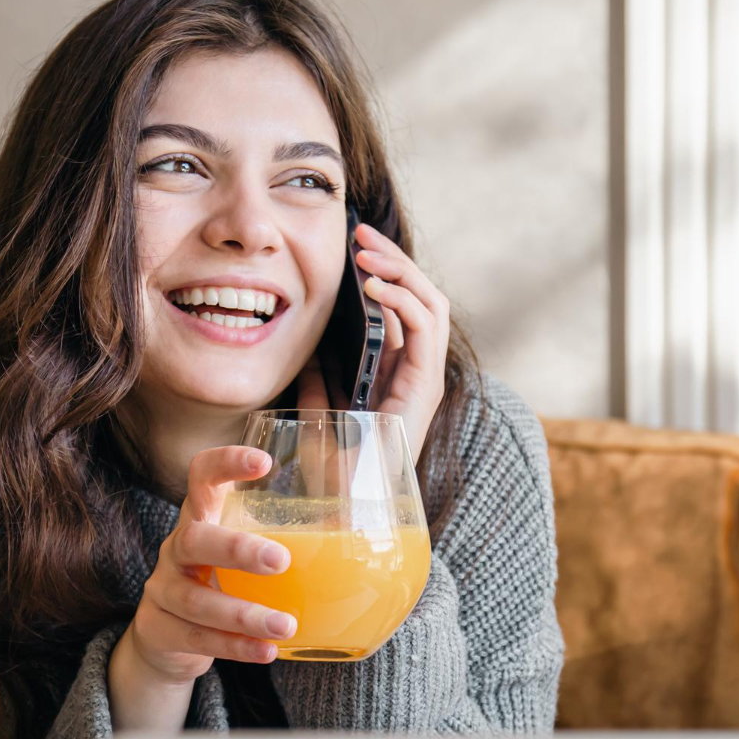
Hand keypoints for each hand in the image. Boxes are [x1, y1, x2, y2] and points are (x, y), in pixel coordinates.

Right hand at [115, 445, 296, 686]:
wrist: (168, 638)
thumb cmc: (222, 583)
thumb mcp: (243, 556)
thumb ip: (286, 542)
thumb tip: (363, 534)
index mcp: (201, 518)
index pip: (202, 476)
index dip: (226, 463)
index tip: (264, 462)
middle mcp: (176, 549)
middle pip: (192, 538)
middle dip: (236, 548)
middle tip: (280, 560)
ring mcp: (163, 590)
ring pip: (195, 600)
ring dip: (243, 613)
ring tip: (285, 625)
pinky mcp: (160, 629)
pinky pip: (196, 638)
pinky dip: (234, 646)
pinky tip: (265, 650)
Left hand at [297, 223, 449, 464]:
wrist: (346, 507)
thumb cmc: (333, 468)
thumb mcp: (316, 408)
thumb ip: (318, 377)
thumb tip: (308, 342)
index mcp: (397, 373)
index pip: (402, 307)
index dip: (383, 270)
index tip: (352, 244)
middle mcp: (417, 372)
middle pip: (420, 297)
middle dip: (393, 258)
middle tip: (360, 232)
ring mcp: (424, 378)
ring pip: (431, 303)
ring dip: (400, 269)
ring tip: (365, 251)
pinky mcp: (425, 386)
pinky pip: (424, 327)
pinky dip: (402, 297)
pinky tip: (373, 285)